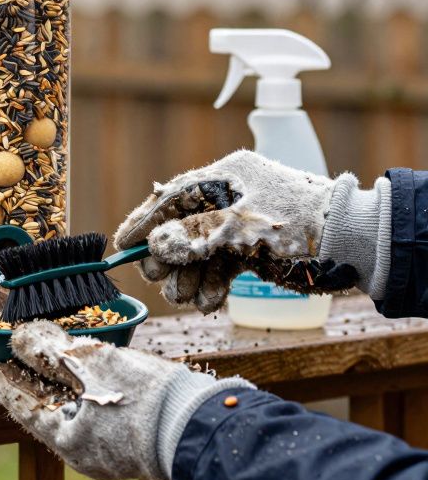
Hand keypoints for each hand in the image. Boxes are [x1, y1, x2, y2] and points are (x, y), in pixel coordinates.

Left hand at [0, 322, 249, 479]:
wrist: (204, 425)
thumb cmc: (146, 398)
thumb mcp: (92, 363)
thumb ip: (50, 350)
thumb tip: (18, 338)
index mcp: (65, 439)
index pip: (18, 403)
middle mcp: (82, 452)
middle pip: (42, 407)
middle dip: (25, 377)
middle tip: (5, 351)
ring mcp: (107, 451)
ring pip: (69, 409)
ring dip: (55, 381)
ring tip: (40, 353)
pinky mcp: (129, 442)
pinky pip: (93, 413)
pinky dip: (81, 390)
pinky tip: (81, 370)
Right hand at [113, 150, 359, 311]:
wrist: (356, 244)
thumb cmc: (302, 224)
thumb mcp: (244, 228)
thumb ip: (196, 236)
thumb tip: (154, 245)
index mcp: (226, 177)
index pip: (172, 196)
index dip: (145, 221)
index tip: (122, 245)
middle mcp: (229, 198)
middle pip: (181, 228)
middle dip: (169, 258)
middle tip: (158, 280)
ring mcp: (241, 225)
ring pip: (199, 252)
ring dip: (189, 277)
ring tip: (186, 299)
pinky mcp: (253, 249)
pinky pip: (220, 266)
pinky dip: (212, 284)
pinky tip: (209, 302)